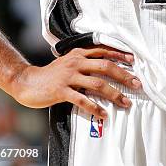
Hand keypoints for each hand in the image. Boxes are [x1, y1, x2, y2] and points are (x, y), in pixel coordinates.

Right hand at [11, 45, 140, 119]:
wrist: (28, 81)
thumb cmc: (52, 73)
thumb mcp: (69, 61)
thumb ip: (84, 61)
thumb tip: (105, 67)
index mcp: (79, 53)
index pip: (103, 51)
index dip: (119, 55)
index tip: (133, 60)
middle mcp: (76, 62)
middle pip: (105, 67)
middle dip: (124, 76)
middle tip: (137, 84)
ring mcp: (69, 76)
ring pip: (97, 84)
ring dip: (114, 94)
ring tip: (125, 102)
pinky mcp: (62, 91)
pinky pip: (82, 100)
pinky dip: (95, 108)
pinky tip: (103, 114)